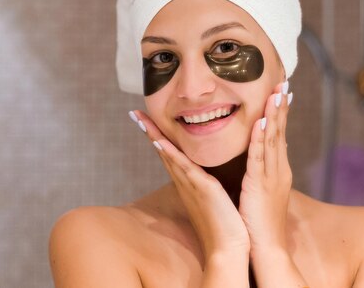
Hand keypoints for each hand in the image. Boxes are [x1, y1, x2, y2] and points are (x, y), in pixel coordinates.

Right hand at [130, 111, 250, 256]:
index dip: (158, 137)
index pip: (171, 154)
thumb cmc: (223, 227)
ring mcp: (190, 184)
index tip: (147, 120)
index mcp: (189, 183)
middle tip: (135, 113)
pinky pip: (183, 167)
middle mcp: (185, 182)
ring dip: (154, 136)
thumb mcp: (214, 201)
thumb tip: (209, 180)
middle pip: (163, 151)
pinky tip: (161, 141)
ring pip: (168, 155)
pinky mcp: (201, 188)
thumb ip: (208, 188)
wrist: (228, 249)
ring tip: (141, 119)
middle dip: (149, 131)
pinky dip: (171, 154)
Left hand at [239, 82, 293, 255]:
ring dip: (274, 115)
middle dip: (281, 106)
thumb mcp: (262, 190)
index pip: (280, 135)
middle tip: (282, 81)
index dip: (280, 112)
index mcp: (277, 170)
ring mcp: (271, 177)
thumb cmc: (260, 221)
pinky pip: (260, 158)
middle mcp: (278, 170)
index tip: (281, 90)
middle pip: (280, 131)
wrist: (266, 248)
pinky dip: (261, 139)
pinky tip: (262, 122)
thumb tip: (260, 157)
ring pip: (273, 140)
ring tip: (276, 92)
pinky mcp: (260, 186)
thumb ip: (262, 172)